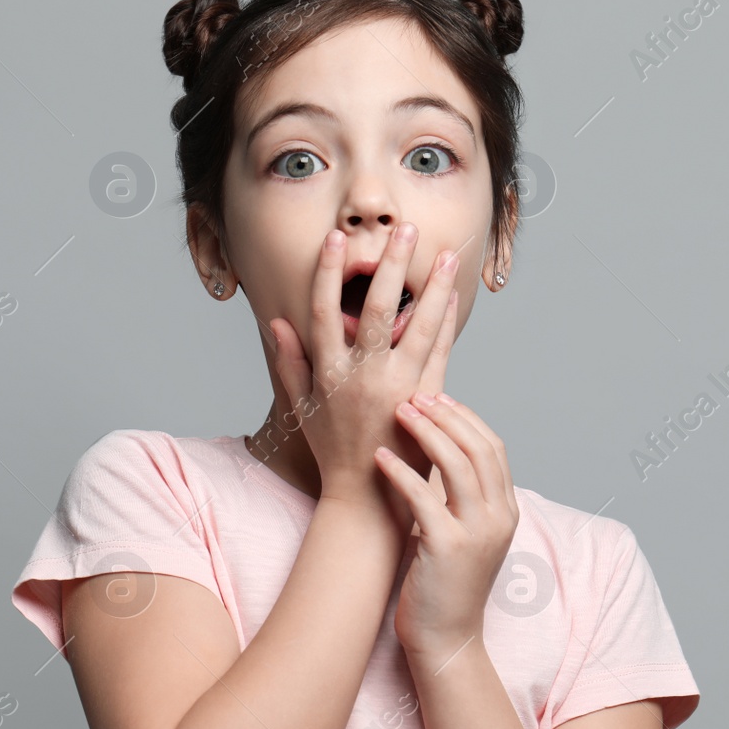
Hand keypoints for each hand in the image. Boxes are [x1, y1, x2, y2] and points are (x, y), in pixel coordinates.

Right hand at [267, 223, 461, 512]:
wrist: (367, 497)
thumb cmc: (333, 449)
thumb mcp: (302, 406)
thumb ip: (289, 361)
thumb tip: (277, 321)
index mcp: (327, 374)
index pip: (323, 312)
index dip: (327, 274)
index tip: (336, 239)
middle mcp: (360, 377)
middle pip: (375, 310)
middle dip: (389, 267)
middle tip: (403, 231)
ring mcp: (395, 388)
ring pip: (417, 327)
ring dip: (432, 287)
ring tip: (444, 254)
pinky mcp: (424, 400)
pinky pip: (439, 353)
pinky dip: (446, 322)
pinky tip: (451, 296)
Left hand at [374, 392, 520, 664]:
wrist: (446, 639)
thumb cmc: (444, 584)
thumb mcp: (463, 533)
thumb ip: (461, 497)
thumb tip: (438, 451)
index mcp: (506, 511)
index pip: (493, 447)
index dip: (465, 417)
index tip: (436, 397)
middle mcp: (499, 518)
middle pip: (479, 447)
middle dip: (446, 415)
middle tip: (415, 395)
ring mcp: (477, 533)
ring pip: (458, 465)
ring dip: (427, 433)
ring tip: (398, 413)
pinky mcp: (448, 549)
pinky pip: (425, 498)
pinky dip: (401, 472)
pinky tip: (379, 457)